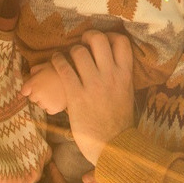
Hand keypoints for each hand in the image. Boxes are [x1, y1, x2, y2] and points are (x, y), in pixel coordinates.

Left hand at [21, 63, 67, 113]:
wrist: (76, 75)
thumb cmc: (60, 67)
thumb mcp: (45, 64)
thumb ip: (35, 70)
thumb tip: (31, 75)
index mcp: (32, 83)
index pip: (24, 91)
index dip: (29, 88)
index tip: (35, 86)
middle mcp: (36, 95)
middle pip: (32, 98)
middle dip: (38, 94)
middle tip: (48, 87)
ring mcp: (45, 103)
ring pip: (41, 104)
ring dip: (45, 100)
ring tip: (55, 92)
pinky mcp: (54, 109)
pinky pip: (49, 110)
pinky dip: (52, 106)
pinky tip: (58, 98)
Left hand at [50, 30, 134, 164]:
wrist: (113, 146)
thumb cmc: (119, 122)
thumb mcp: (127, 94)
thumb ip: (120, 76)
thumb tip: (113, 63)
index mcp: (125, 75)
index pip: (121, 41)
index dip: (110, 36)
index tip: (103, 40)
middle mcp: (110, 75)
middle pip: (98, 39)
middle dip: (88, 36)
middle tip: (83, 43)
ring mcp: (93, 84)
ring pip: (78, 51)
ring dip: (70, 51)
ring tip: (67, 56)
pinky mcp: (76, 95)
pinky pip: (64, 68)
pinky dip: (57, 61)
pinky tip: (56, 63)